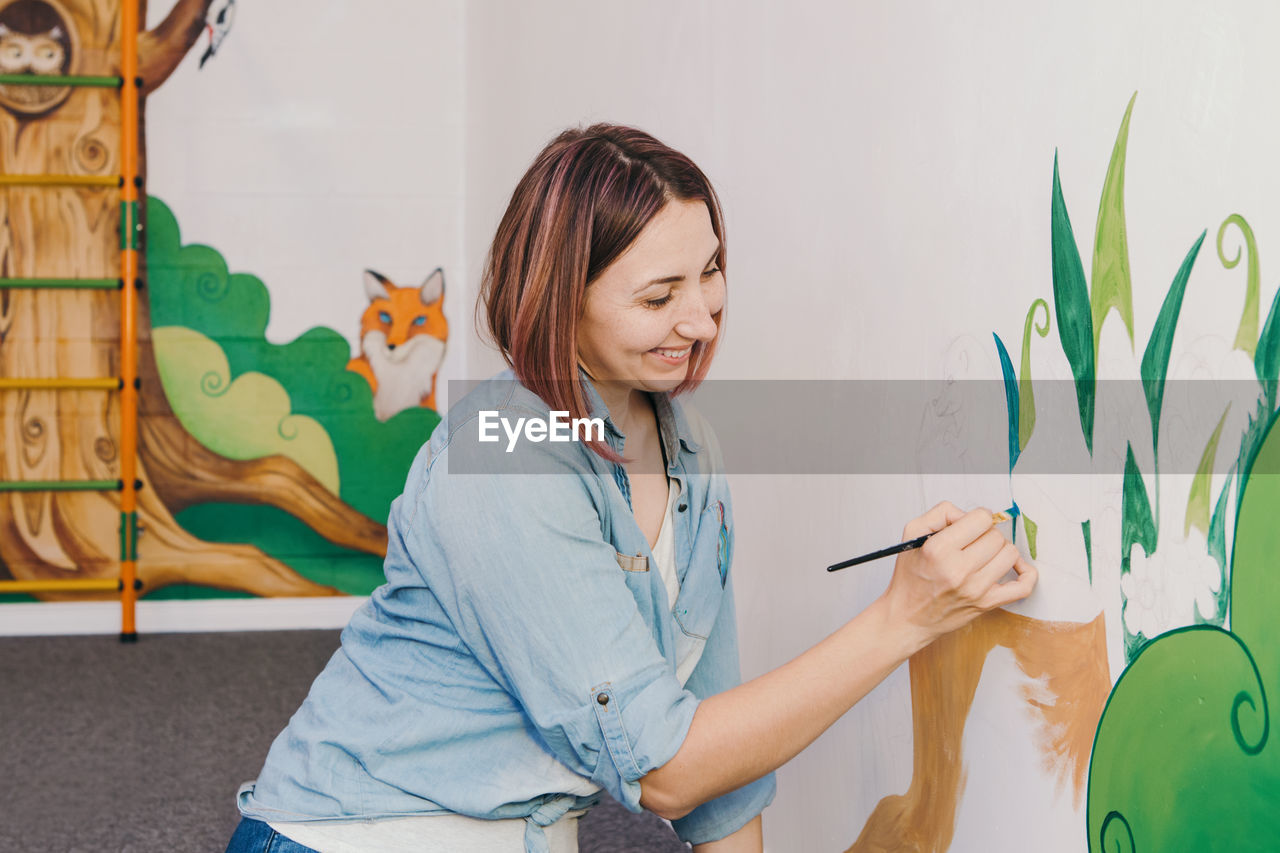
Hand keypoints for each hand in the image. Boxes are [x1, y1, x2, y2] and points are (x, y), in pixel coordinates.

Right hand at [881, 501, 1036, 650]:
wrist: (908, 617)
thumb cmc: (910, 577)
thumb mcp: (912, 535)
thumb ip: (940, 514)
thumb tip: (968, 514)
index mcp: (938, 550)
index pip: (980, 519)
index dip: (977, 517)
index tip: (971, 524)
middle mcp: (958, 570)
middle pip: (996, 536)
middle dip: (986, 534)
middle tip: (973, 543)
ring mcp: (976, 589)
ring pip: (1010, 554)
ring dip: (1000, 550)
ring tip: (986, 554)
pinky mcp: (987, 604)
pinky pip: (1023, 586)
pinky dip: (1026, 573)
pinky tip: (1015, 567)